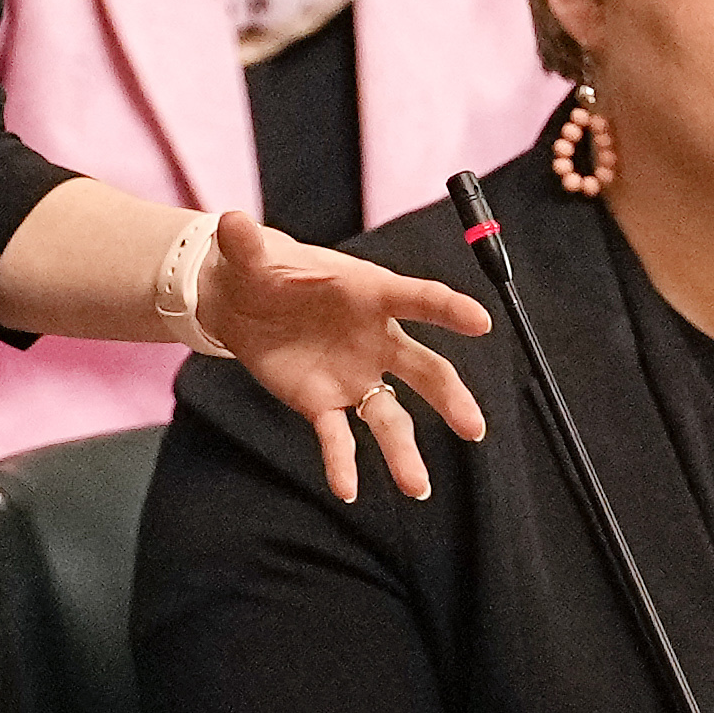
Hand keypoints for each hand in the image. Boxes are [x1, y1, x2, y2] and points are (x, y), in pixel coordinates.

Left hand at [196, 210, 492, 501]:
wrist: (238, 301)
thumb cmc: (262, 268)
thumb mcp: (250, 254)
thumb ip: (246, 244)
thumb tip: (231, 223)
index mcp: (369, 293)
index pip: (418, 299)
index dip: (449, 309)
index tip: (482, 322)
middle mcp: (375, 339)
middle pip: (424, 370)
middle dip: (451, 398)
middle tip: (474, 429)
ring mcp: (354, 375)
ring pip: (390, 417)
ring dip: (404, 452)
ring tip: (417, 488)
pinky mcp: (324, 403)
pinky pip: (339, 437)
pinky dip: (342, 463)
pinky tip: (347, 489)